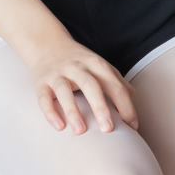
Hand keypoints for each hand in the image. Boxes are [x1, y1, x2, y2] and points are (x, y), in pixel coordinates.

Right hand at [25, 33, 140, 135]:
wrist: (46, 43)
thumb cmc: (78, 61)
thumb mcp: (99, 65)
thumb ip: (116, 81)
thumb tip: (134, 98)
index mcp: (96, 64)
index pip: (114, 85)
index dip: (125, 105)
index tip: (132, 126)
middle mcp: (77, 68)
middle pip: (90, 85)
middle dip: (100, 107)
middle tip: (108, 129)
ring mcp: (58, 74)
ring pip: (64, 91)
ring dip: (73, 111)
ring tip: (81, 131)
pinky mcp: (41, 82)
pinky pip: (44, 97)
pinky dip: (50, 111)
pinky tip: (59, 126)